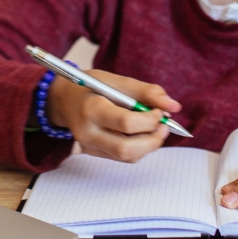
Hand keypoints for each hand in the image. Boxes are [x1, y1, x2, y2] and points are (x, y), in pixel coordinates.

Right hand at [45, 69, 181, 163]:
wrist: (64, 98)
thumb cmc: (92, 86)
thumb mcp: (117, 81)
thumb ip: (146, 92)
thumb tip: (174, 106)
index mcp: (91, 109)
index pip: (126, 123)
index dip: (150, 120)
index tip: (160, 111)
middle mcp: (87, 132)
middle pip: (126, 149)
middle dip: (153, 140)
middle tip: (164, 126)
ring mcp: (88, 146)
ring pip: (127, 156)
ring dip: (149, 145)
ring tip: (155, 128)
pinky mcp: (93, 153)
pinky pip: (122, 157)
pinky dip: (138, 147)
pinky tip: (140, 133)